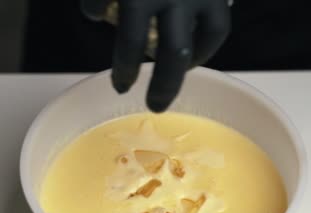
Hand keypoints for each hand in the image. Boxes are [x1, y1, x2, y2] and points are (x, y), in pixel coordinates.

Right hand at [81, 0, 230, 111]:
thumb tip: (188, 25)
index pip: (214, 32)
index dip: (202, 53)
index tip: (188, 65)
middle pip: (177, 52)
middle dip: (165, 85)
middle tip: (156, 105)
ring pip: (133, 41)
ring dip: (125, 67)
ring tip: (121, 83)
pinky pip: (101, 5)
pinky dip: (95, 11)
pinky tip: (96, 14)